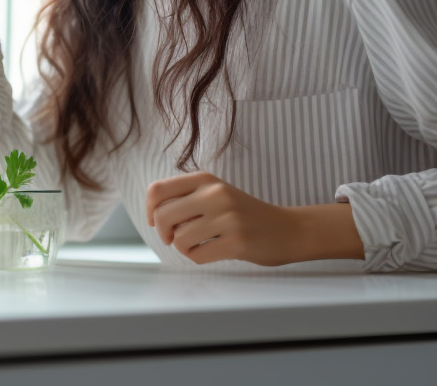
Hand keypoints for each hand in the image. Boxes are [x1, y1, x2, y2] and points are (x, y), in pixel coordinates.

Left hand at [145, 172, 364, 265]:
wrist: (287, 229)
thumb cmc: (243, 215)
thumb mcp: (215, 194)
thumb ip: (186, 198)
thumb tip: (153, 214)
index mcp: (205, 179)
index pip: (158, 190)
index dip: (150, 210)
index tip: (155, 221)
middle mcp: (215, 193)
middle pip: (163, 215)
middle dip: (163, 233)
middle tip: (175, 238)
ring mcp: (227, 217)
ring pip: (180, 238)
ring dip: (184, 247)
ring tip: (201, 244)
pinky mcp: (236, 241)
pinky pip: (197, 255)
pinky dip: (198, 258)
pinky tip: (214, 251)